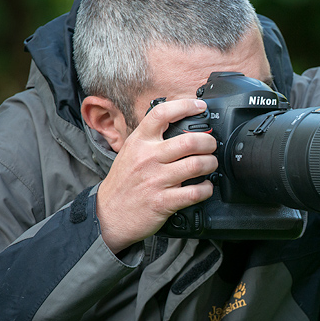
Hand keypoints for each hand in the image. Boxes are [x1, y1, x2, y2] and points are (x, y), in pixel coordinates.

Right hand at [96, 99, 217, 253]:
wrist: (107, 214)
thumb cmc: (123, 182)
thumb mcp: (130, 151)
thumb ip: (151, 137)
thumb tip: (178, 123)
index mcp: (139, 142)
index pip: (162, 114)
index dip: (185, 106)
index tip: (200, 107)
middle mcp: (148, 158)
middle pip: (190, 141)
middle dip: (209, 142)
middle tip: (211, 146)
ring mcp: (156, 180)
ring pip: (197, 165)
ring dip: (211, 164)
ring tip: (210, 164)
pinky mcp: (164, 202)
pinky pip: (196, 192)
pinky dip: (207, 188)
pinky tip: (205, 186)